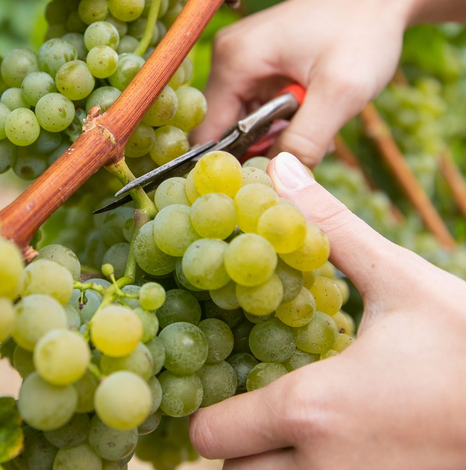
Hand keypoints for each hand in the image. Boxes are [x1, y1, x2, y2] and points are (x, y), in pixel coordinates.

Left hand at [189, 152, 465, 469]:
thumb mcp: (401, 281)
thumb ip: (330, 228)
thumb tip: (281, 169)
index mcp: (313, 408)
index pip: (210, 432)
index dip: (208, 409)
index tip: (224, 383)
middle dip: (235, 442)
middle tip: (254, 406)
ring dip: (267, 466)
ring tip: (292, 429)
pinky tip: (336, 445)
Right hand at [192, 0, 407, 166]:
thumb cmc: (364, 31)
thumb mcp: (341, 92)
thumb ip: (305, 141)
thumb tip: (277, 180)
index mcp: (233, 60)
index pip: (207, 132)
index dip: (232, 164)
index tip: (268, 181)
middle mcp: (226, 56)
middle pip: (223, 128)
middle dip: (260, 148)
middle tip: (303, 150)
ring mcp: (239, 57)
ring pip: (240, 119)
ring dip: (274, 135)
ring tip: (314, 127)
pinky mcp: (255, 61)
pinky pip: (254, 105)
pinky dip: (280, 120)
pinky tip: (310, 115)